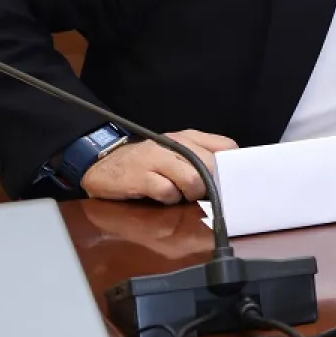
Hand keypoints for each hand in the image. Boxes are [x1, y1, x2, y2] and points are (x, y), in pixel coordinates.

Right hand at [79, 129, 237, 204]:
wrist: (103, 164)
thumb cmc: (147, 162)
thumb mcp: (177, 152)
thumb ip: (203, 156)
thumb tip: (231, 174)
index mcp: (188, 137)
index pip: (226, 147)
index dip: (232, 167)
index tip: (230, 181)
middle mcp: (175, 144)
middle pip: (212, 165)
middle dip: (210, 184)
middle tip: (201, 193)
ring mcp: (157, 159)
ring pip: (193, 179)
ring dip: (190, 193)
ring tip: (179, 194)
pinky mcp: (141, 176)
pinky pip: (168, 192)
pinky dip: (168, 199)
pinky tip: (161, 196)